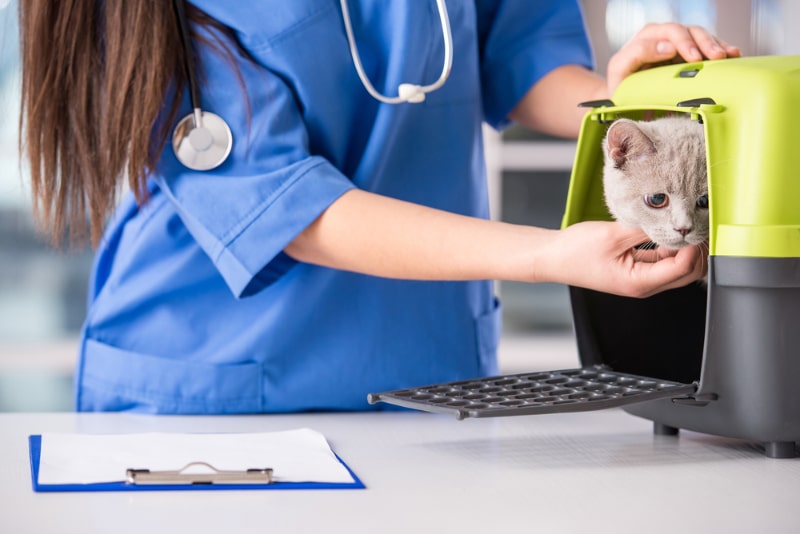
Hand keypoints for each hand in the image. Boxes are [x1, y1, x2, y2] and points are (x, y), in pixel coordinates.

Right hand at [541, 221, 706, 297]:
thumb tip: (672, 220)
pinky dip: (669, 248)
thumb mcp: (613, 235)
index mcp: (639, 282)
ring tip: (681, 225)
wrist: (552, 258)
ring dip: (683, 249)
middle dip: (695, 251)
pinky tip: (665, 231)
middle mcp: (643, 285)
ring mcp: (640, 279)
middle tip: (695, 225)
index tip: (693, 225)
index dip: (693, 247)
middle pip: (687, 274)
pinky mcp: (635, 270)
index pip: (683, 268)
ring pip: (677, 269)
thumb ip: (646, 229)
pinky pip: (662, 262)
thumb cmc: (574, 252)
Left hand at [606, 23, 740, 94]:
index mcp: (646, 38)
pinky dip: (721, 50)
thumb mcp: (620, 70)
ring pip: (701, 37)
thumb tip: (667, 48)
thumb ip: (637, 55)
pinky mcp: (690, 54)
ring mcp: (679, 45)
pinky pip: (708, 48)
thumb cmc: (620, 84)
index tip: (692, 58)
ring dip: (716, 45)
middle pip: (688, 32)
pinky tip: (734, 56)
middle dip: (703, 43)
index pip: (667, 33)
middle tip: (716, 57)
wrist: (624, 97)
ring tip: (728, 56)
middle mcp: (665, 37)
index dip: (681, 43)